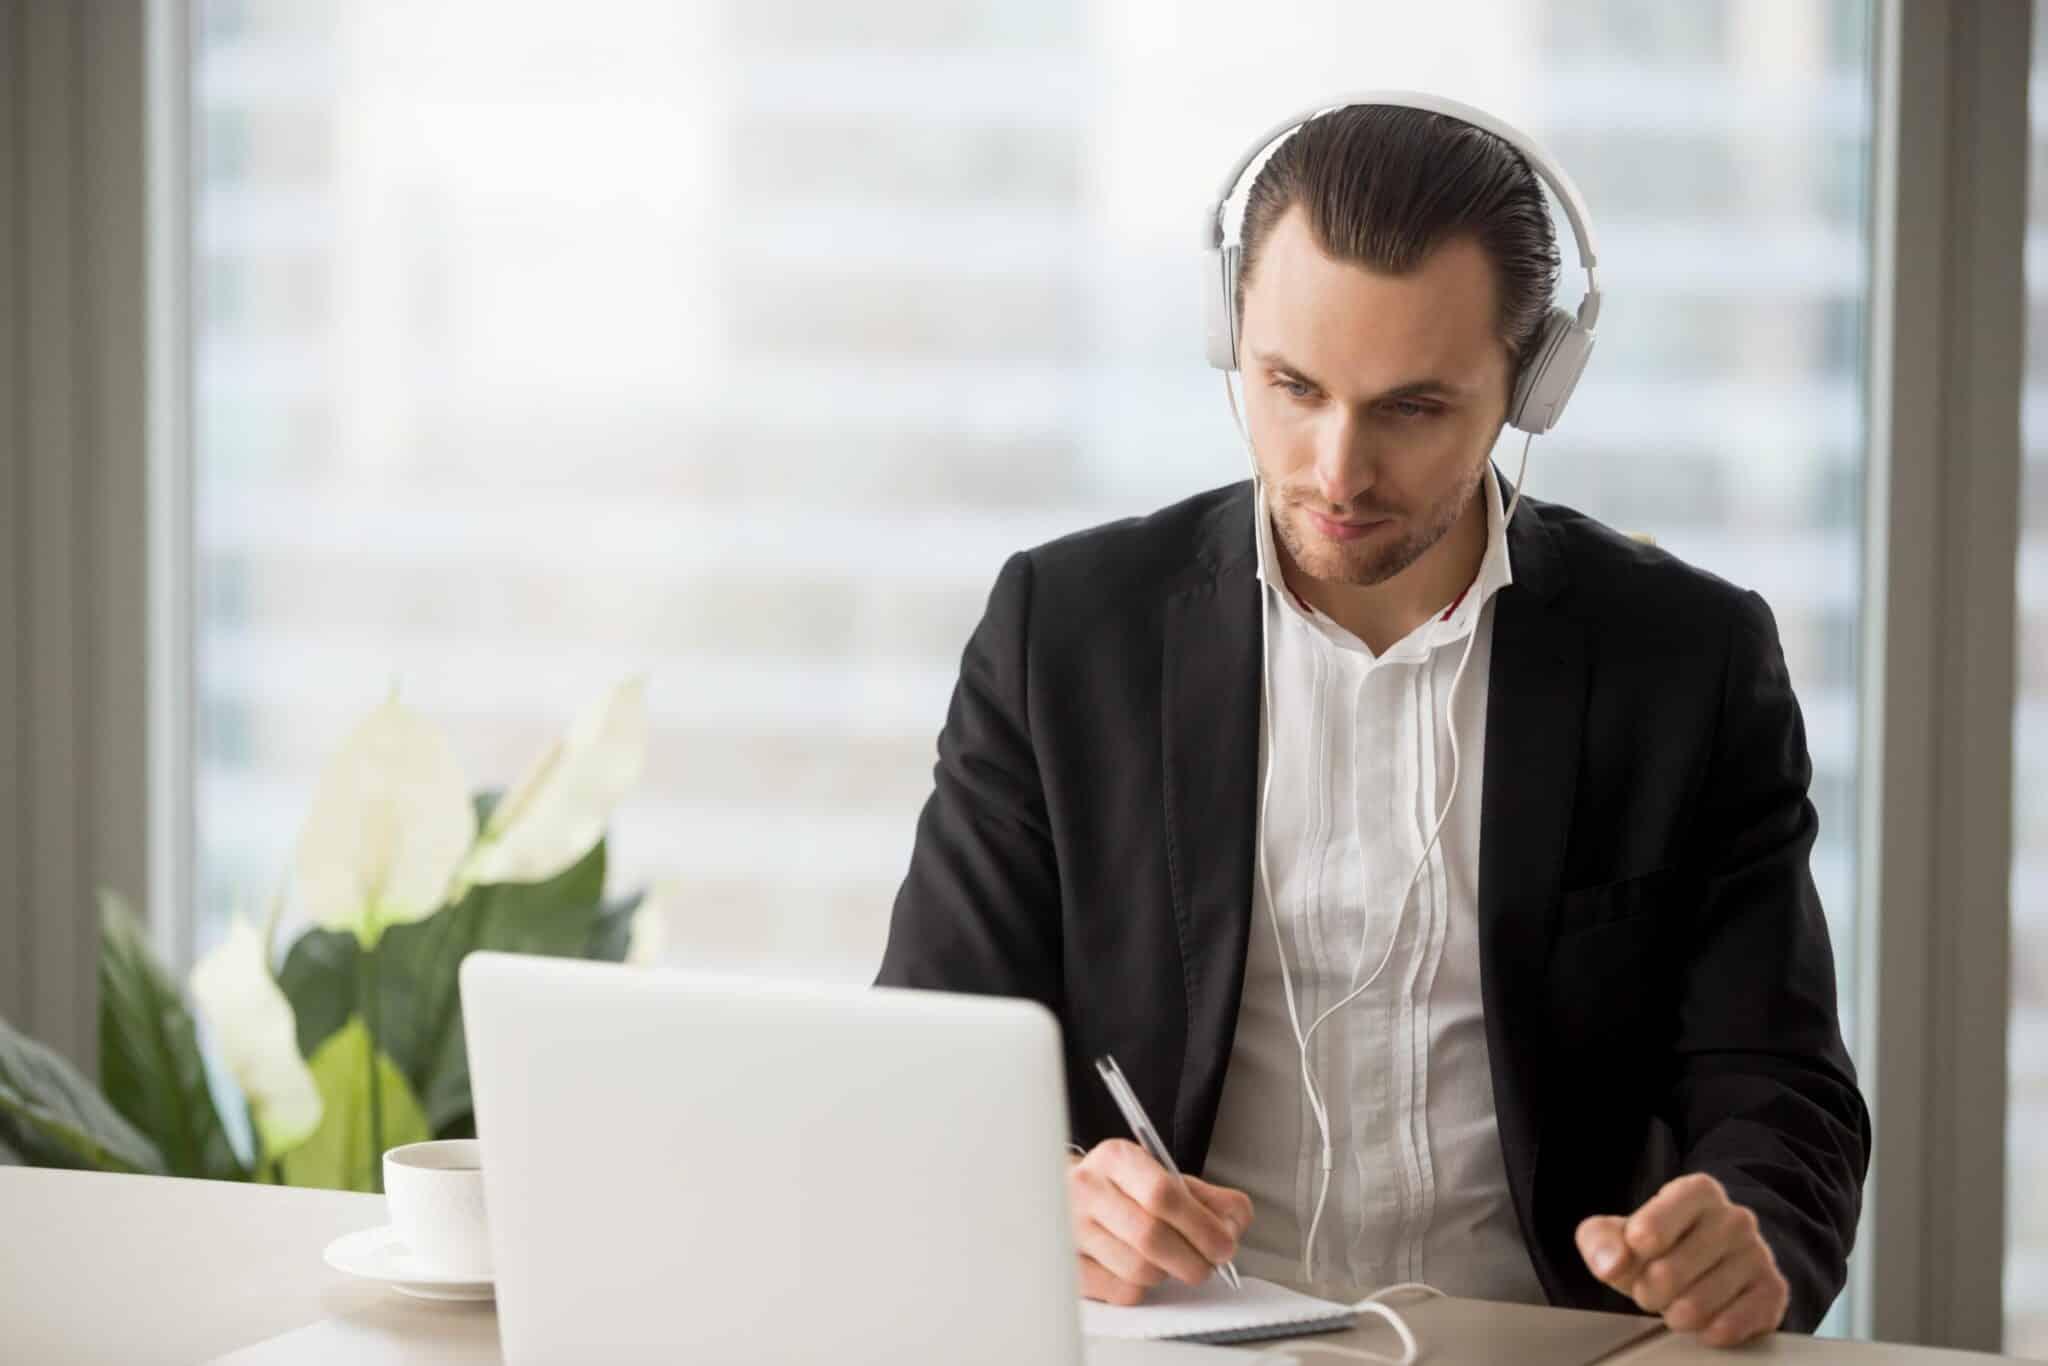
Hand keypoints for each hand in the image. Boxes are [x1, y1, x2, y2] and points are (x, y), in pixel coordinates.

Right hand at [1067, 1138, 1251, 1305]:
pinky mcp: (1069, 1265)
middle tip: (1207, 1264)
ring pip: (1137, 1269)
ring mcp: (1071, 1229)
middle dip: (1192, 1259)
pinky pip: (1120, 1292)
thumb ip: (1209, 1198)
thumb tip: (1232, 1226)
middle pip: (1151, 1236)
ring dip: (1166, 1273)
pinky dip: (1142, 1288)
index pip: (1162, 1193)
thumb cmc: (1126, 1190)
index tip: (1223, 1244)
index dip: (1201, 1225)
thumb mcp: (1168, 1177)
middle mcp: (1087, 1189)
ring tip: (1167, 1260)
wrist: (1070, 1197)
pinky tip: (1138, 1269)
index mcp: (1117, 1158)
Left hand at [1577, 1172, 1789, 1348]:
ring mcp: (1759, 1255)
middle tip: (1648, 1291)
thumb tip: (1610, 1265)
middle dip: (1648, 1290)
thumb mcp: (1618, 1234)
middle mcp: (1735, 1218)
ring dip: (1676, 1315)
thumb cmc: (1658, 1246)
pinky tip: (1703, 1324)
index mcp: (1697, 1191)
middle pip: (1671, 1270)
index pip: (1661, 1218)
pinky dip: (1709, 1332)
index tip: (1637, 1248)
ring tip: (1674, 1306)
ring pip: (1701, 1303)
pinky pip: (1734, 1324)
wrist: (1710, 1265)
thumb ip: (1600, 1241)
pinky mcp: (1773, 1292)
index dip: (1642, 1240)